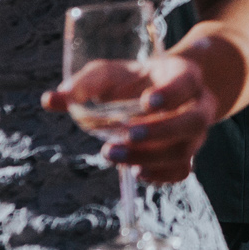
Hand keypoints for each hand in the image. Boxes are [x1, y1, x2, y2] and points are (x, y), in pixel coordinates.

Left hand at [41, 52, 217, 184]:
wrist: (156, 93)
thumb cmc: (132, 80)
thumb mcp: (110, 73)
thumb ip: (84, 84)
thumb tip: (51, 100)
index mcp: (183, 75)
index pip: (187, 82)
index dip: (171, 93)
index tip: (147, 102)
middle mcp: (197, 105)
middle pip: (193, 121)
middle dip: (161, 132)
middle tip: (127, 135)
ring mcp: (195, 133)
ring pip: (185, 150)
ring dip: (151, 157)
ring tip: (113, 155)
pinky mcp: (187, 154)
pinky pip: (182, 170)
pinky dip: (161, 176)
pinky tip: (136, 173)